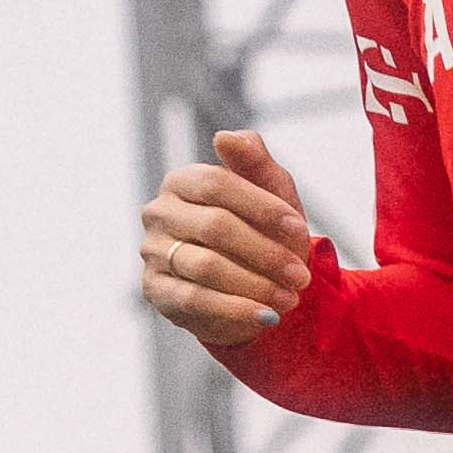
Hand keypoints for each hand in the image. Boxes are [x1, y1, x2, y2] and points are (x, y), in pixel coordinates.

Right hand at [138, 130, 315, 344]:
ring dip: (255, 284)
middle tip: (300, 274)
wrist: (251, 283)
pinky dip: (236, 309)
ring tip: (290, 298)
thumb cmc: (261, 230)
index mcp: (183, 181)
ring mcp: (152, 251)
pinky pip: (195, 300)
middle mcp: (159, 212)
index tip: (300, 230)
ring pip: (206, 266)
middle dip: (265, 252)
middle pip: (215, 227)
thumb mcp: (270, 192)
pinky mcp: (155, 289)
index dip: (263, 207)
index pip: (219, 184)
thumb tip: (226, 136)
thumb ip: (254, 161)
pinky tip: (266, 315)